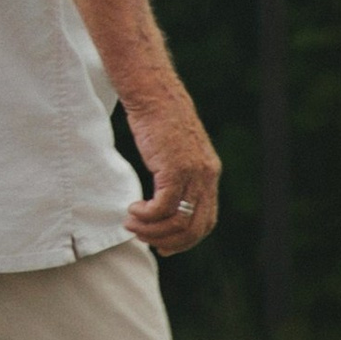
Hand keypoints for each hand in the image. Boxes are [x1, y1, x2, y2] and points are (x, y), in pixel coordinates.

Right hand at [120, 79, 220, 255]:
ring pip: (178, 222)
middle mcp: (206, 177)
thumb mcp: (175, 150)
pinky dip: (145, 216)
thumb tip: (166, 193)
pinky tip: (132, 209)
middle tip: (144, 239)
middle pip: (194, 228)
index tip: (163, 245)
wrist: (154, 94)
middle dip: (168, 241)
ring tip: (131, 224)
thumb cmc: (158, 119)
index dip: (186, 240)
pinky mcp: (174, 169)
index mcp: (209, 174)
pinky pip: (162, 207)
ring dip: (152, 230)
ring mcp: (192, 174)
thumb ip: (178, 172)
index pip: (206, 221)